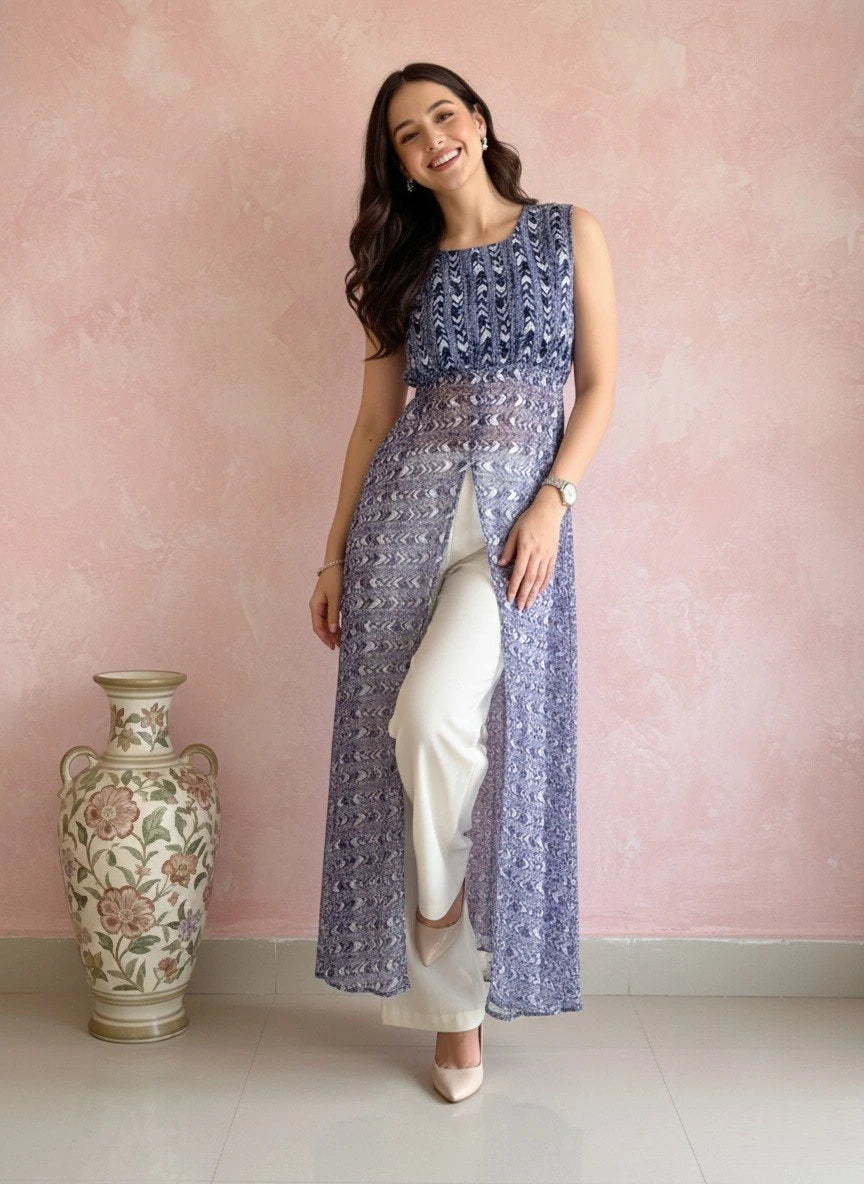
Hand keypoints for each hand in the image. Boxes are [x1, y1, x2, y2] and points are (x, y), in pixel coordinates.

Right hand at [310, 566, 343, 649]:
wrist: (336, 563)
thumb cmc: (335, 579)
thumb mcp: (335, 597)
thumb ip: (333, 614)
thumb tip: (332, 631)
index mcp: (315, 606)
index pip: (318, 627)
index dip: (325, 638)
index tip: (333, 647)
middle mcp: (317, 606)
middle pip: (321, 626)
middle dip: (330, 637)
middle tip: (340, 646)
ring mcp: (322, 604)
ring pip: (326, 622)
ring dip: (333, 631)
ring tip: (341, 640)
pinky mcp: (328, 600)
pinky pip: (330, 616)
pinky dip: (335, 624)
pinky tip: (341, 629)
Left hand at [496, 487, 565, 610]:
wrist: (549, 511)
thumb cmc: (530, 519)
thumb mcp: (514, 531)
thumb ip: (508, 548)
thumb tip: (501, 563)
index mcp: (526, 548)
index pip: (519, 572)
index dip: (514, 586)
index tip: (509, 597)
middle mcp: (538, 554)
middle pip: (530, 579)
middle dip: (524, 595)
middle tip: (520, 607)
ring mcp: (547, 555)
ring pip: (540, 579)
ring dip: (534, 593)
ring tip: (529, 604)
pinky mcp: (553, 555)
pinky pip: (549, 572)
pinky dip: (544, 584)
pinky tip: (539, 592)